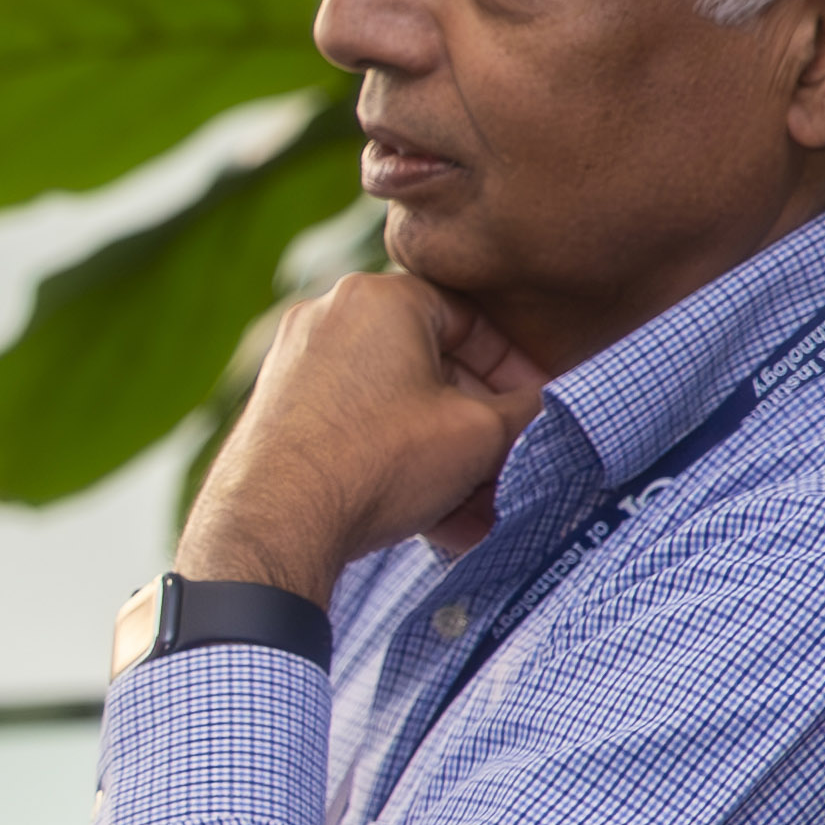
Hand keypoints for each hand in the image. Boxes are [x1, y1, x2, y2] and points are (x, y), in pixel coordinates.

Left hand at [179, 273, 551, 590]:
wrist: (270, 527)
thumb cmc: (376, 465)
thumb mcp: (480, 434)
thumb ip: (530, 410)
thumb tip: (554, 406)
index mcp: (378, 297)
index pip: (472, 320)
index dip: (517, 369)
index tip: (539, 407)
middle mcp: (327, 319)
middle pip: (431, 368)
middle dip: (479, 423)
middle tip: (512, 462)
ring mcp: (295, 366)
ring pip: (396, 407)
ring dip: (445, 456)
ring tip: (480, 507)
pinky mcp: (277, 415)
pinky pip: (358, 430)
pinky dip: (398, 465)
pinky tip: (437, 521)